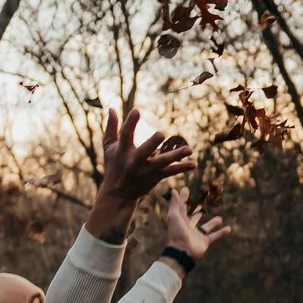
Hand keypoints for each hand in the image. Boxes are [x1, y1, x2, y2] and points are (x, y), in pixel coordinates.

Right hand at [86, 106, 193, 239]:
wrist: (119, 193)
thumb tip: (111, 109)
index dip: (130, 123)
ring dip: (175, 156)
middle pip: (144, 151)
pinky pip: (171, 172)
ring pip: (162, 162)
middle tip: (161, 134)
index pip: (125, 135)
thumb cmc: (114, 165)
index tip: (136, 111)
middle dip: (152, 144)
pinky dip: (182, 168)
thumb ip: (111, 128)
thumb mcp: (109, 147)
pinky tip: (193, 164)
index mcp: (122, 150)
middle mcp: (134, 161)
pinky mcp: (156, 177)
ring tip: (188, 150)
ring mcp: (146, 170)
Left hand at [162, 187, 231, 259]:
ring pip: (206, 227)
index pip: (182, 206)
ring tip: (220, 218)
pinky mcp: (205, 241)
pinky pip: (215, 236)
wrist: (182, 251)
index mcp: (181, 220)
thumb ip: (175, 203)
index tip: (186, 189)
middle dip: (197, 210)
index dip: (183, 198)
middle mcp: (189, 226)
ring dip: (213, 223)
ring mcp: (197, 234)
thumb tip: (174, 190)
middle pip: (194, 217)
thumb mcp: (174, 216)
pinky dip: (221, 233)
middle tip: (202, 203)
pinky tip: (229, 228)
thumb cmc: (177, 233)